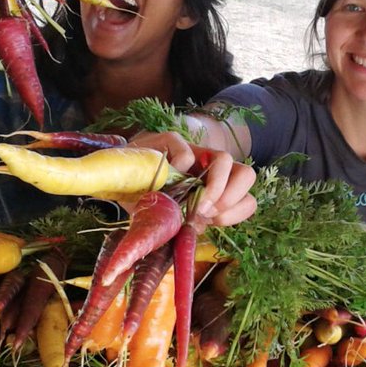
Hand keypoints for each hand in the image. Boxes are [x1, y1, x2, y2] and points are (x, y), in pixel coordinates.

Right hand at [130, 131, 257, 226]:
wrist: (118, 176)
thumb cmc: (149, 198)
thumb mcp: (172, 218)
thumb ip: (189, 224)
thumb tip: (201, 225)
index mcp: (216, 190)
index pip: (247, 200)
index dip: (235, 212)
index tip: (212, 220)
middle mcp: (210, 169)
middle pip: (247, 175)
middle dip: (231, 197)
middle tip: (206, 210)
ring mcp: (194, 152)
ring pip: (226, 159)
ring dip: (214, 185)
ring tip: (192, 200)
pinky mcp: (172, 140)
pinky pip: (187, 153)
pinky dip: (177, 169)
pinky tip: (162, 180)